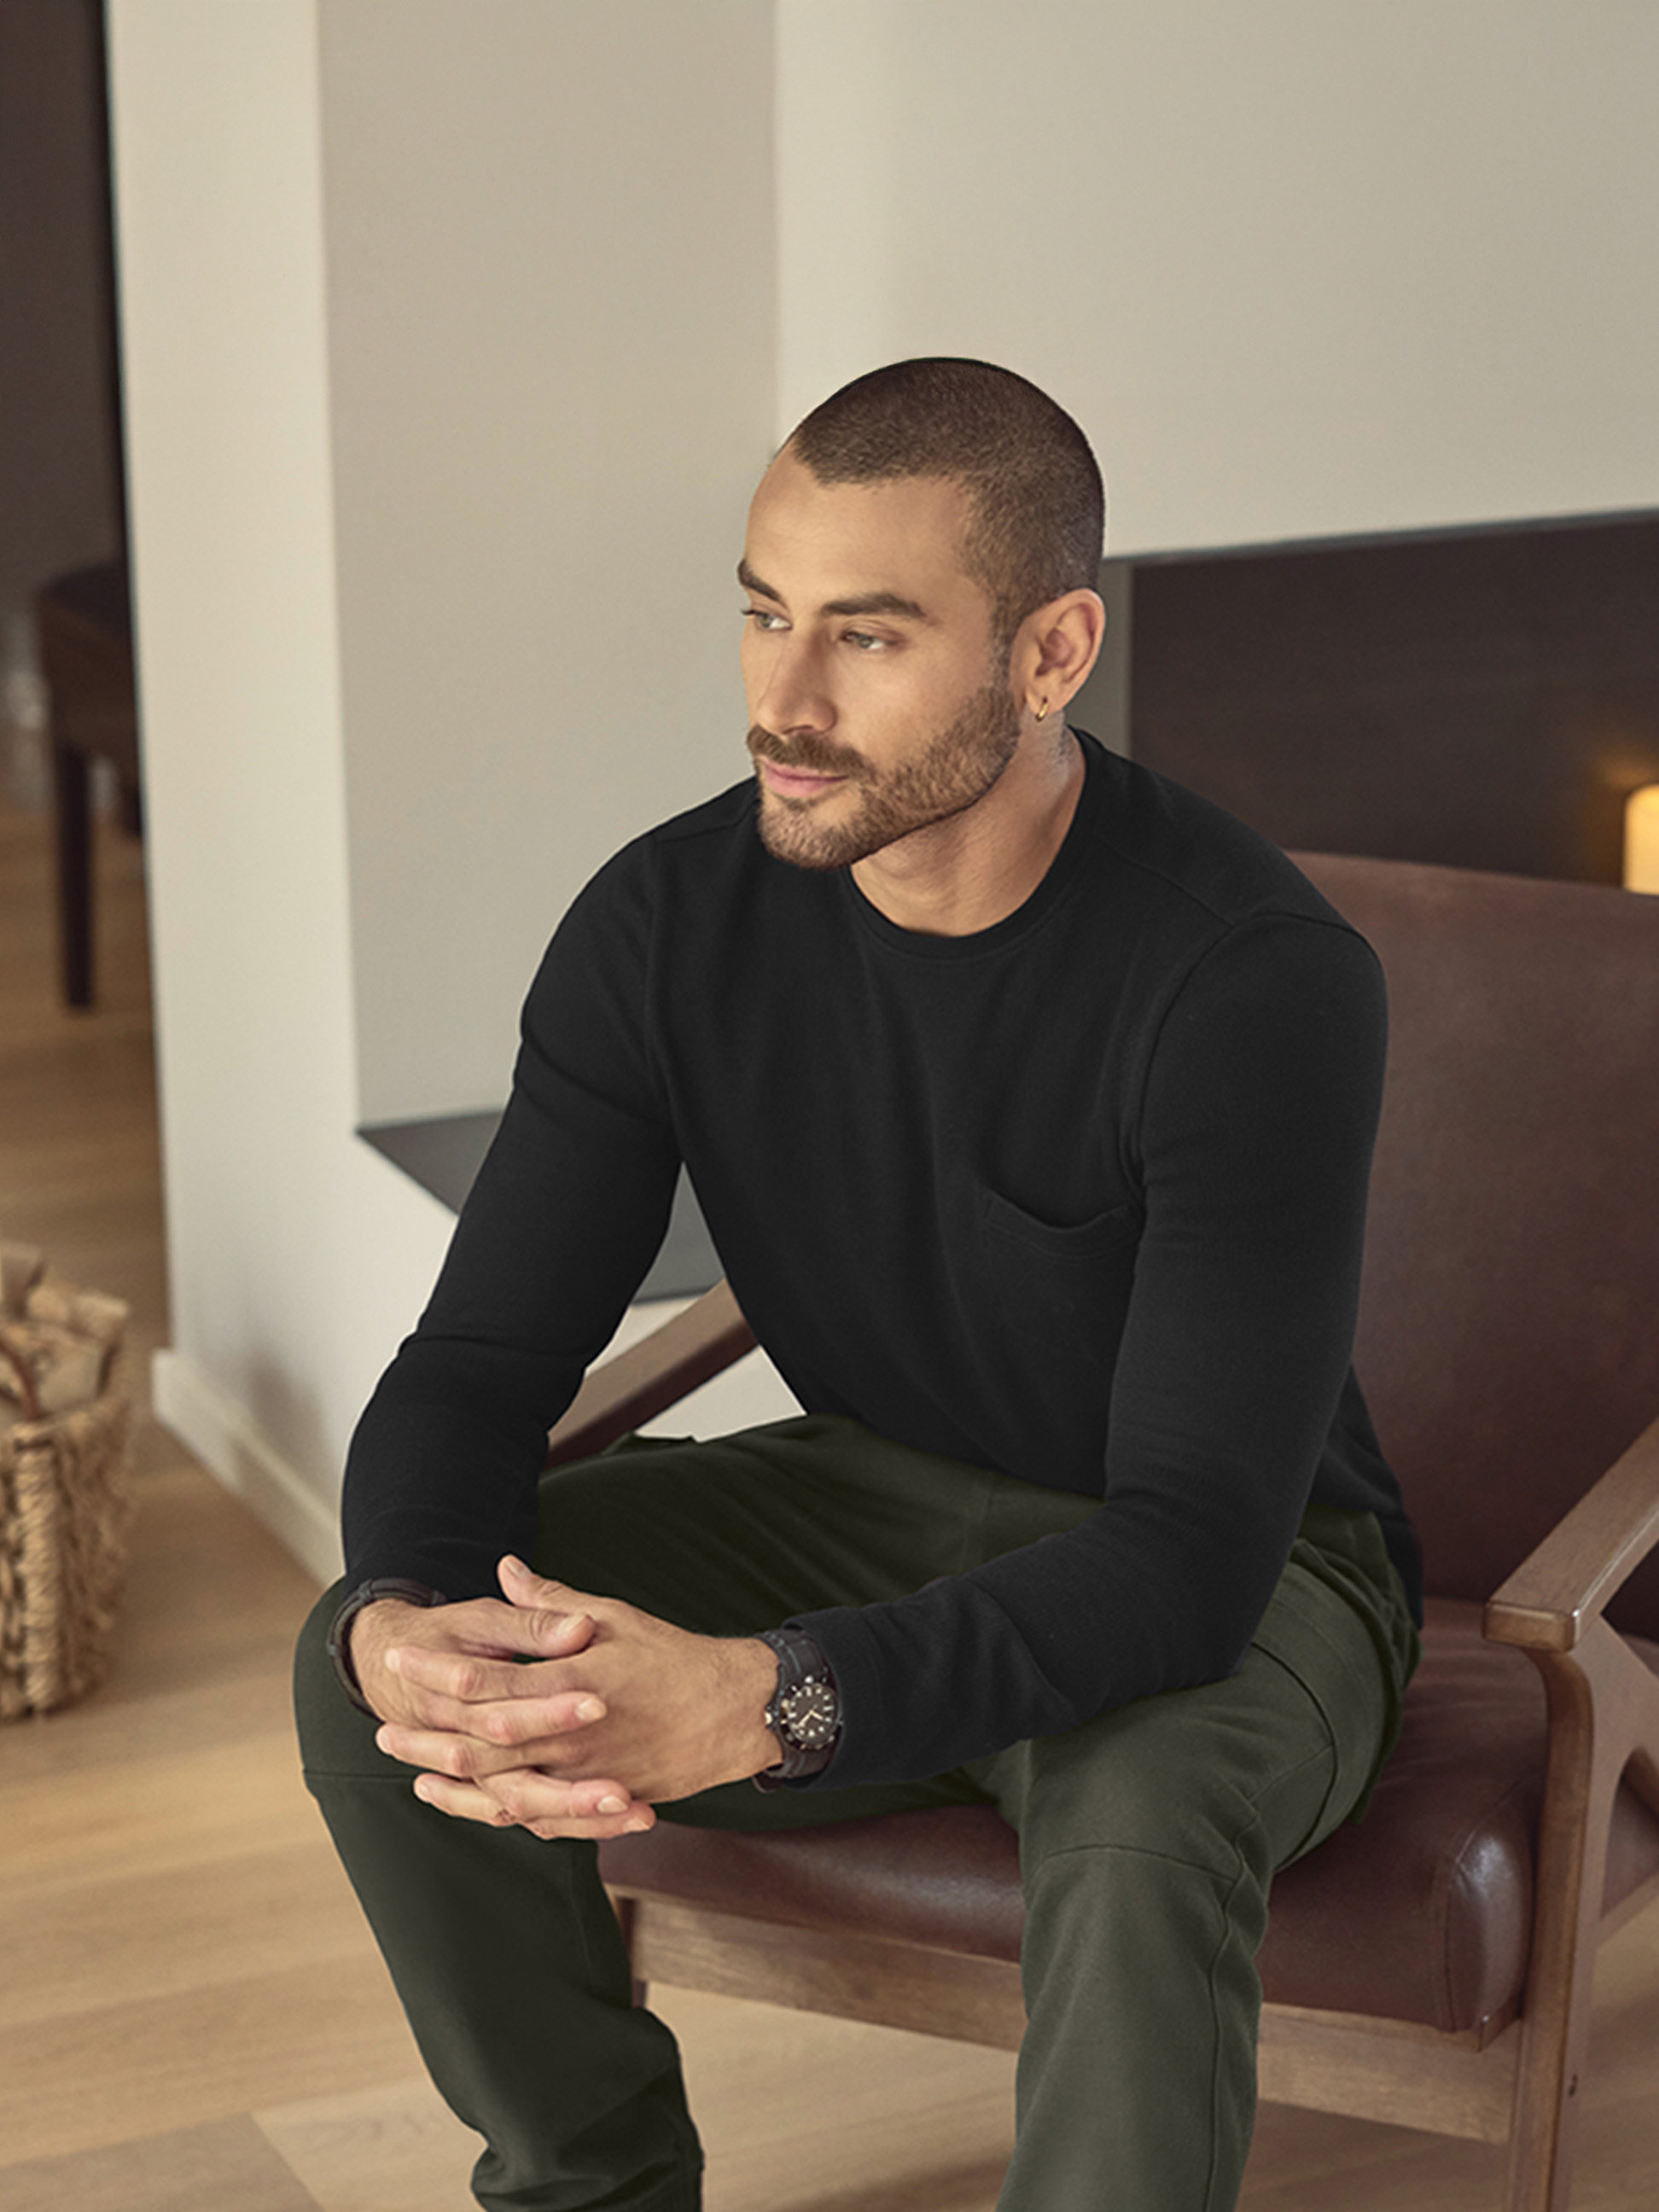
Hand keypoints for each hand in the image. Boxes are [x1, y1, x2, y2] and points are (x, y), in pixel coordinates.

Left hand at [366, 1558, 781, 1838]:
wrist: (733, 1711)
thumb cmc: (673, 1657)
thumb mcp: (614, 1617)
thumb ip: (552, 1602)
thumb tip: (506, 1568)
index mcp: (571, 1682)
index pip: (487, 1679)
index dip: (438, 1671)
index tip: (400, 1659)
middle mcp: (572, 1735)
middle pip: (482, 1744)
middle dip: (428, 1738)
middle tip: (383, 1732)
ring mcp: (585, 1775)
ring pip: (504, 1789)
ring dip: (454, 1784)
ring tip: (414, 1775)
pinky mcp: (600, 1800)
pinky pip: (540, 1818)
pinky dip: (500, 1813)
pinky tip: (474, 1804)